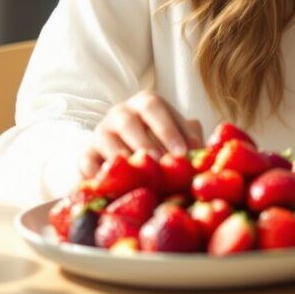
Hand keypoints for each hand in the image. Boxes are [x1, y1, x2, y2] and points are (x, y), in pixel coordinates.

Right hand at [80, 91, 203, 176]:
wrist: (127, 155)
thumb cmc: (164, 145)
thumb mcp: (179, 137)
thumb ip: (192, 139)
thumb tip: (209, 155)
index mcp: (145, 104)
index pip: (154, 107)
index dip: (169, 129)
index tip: (184, 153)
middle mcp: (120, 114)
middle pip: (128, 122)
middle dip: (146, 144)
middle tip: (161, 165)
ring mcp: (100, 134)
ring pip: (105, 142)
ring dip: (123, 160)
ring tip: (138, 177)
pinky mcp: (85, 156)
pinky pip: (86, 164)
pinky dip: (97, 176)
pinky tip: (112, 189)